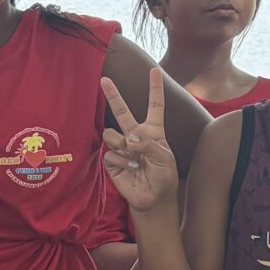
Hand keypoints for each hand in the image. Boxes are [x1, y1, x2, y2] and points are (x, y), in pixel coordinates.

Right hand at [100, 67, 178, 214]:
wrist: (152, 199)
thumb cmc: (163, 176)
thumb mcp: (164, 158)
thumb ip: (148, 144)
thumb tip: (129, 137)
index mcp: (153, 131)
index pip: (155, 105)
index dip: (154, 88)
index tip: (154, 70)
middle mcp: (135, 135)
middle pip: (122, 111)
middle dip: (113, 95)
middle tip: (104, 79)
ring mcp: (122, 147)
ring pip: (112, 135)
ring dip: (122, 145)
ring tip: (134, 159)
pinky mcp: (111, 160)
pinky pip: (110, 153)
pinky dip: (120, 161)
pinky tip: (129, 168)